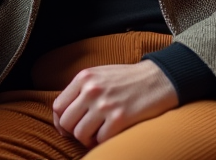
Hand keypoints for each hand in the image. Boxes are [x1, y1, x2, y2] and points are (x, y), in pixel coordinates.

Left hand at [52, 61, 178, 147]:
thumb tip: (62, 116)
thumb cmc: (127, 80)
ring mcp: (105, 104)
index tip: (69, 128)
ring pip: (80, 134)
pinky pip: (100, 140)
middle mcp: (92, 90)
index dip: (61, 122)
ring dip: (88, 138)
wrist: (158, 79)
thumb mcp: (99, 75)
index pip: (58, 106)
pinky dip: (103, 140)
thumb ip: (80, 90)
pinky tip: (111, 132)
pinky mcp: (120, 118)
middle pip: (66, 122)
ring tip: (99, 132)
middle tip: (86, 131)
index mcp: (84, 77)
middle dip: (74, 131)